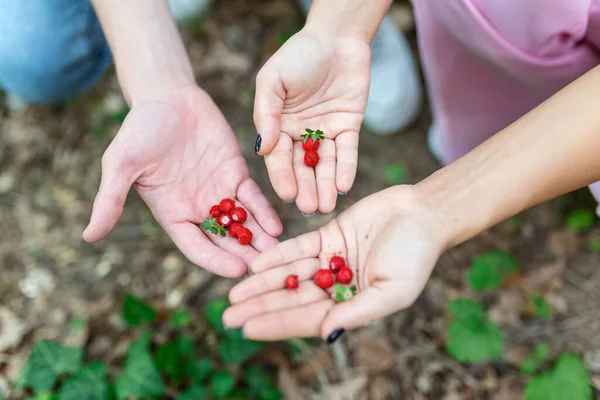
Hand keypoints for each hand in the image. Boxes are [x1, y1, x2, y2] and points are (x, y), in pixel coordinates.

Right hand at [83, 86, 282, 276]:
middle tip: (268, 268)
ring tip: (278, 251)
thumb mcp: (121, 164)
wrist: (167, 97)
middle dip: (245, 255)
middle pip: (224, 241)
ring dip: (260, 239)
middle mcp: (197, 209)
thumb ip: (110, 198)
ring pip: (242, 223)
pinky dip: (264, 212)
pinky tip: (278, 225)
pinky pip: (253, 198)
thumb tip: (88, 235)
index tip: (238, 271)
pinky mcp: (236, 174)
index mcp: (172, 214)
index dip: (216, 260)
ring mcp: (219, 192)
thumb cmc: (139, 129)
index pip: (195, 246)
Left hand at [222, 186, 449, 339]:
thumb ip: (358, 311)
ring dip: (261, 284)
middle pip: (290, 299)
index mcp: (351, 305)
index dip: (276, 323)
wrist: (424, 213)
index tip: (247, 329)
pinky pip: (298, 248)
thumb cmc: (416, 255)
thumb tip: (325, 333)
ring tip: (233, 294)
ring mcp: (330, 261)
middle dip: (259, 308)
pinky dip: (278, 256)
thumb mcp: (393, 290)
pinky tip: (256, 264)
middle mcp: (336, 287)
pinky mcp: (328, 236)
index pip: (307, 319)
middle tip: (226, 317)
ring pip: (289, 275)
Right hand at [254, 28, 369, 213]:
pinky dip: (346, 168)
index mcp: (278, 125)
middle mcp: (300, 133)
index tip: (287, 195)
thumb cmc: (298, 55)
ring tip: (327, 206)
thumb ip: (266, 113)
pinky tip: (345, 185)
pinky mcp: (348, 127)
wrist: (336, 37)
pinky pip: (347, 151)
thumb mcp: (273, 80)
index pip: (279, 157)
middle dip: (307, 188)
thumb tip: (261, 149)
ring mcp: (325, 132)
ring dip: (326, 185)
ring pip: (325, 164)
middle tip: (310, 209)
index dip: (283, 177)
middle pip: (303, 167)